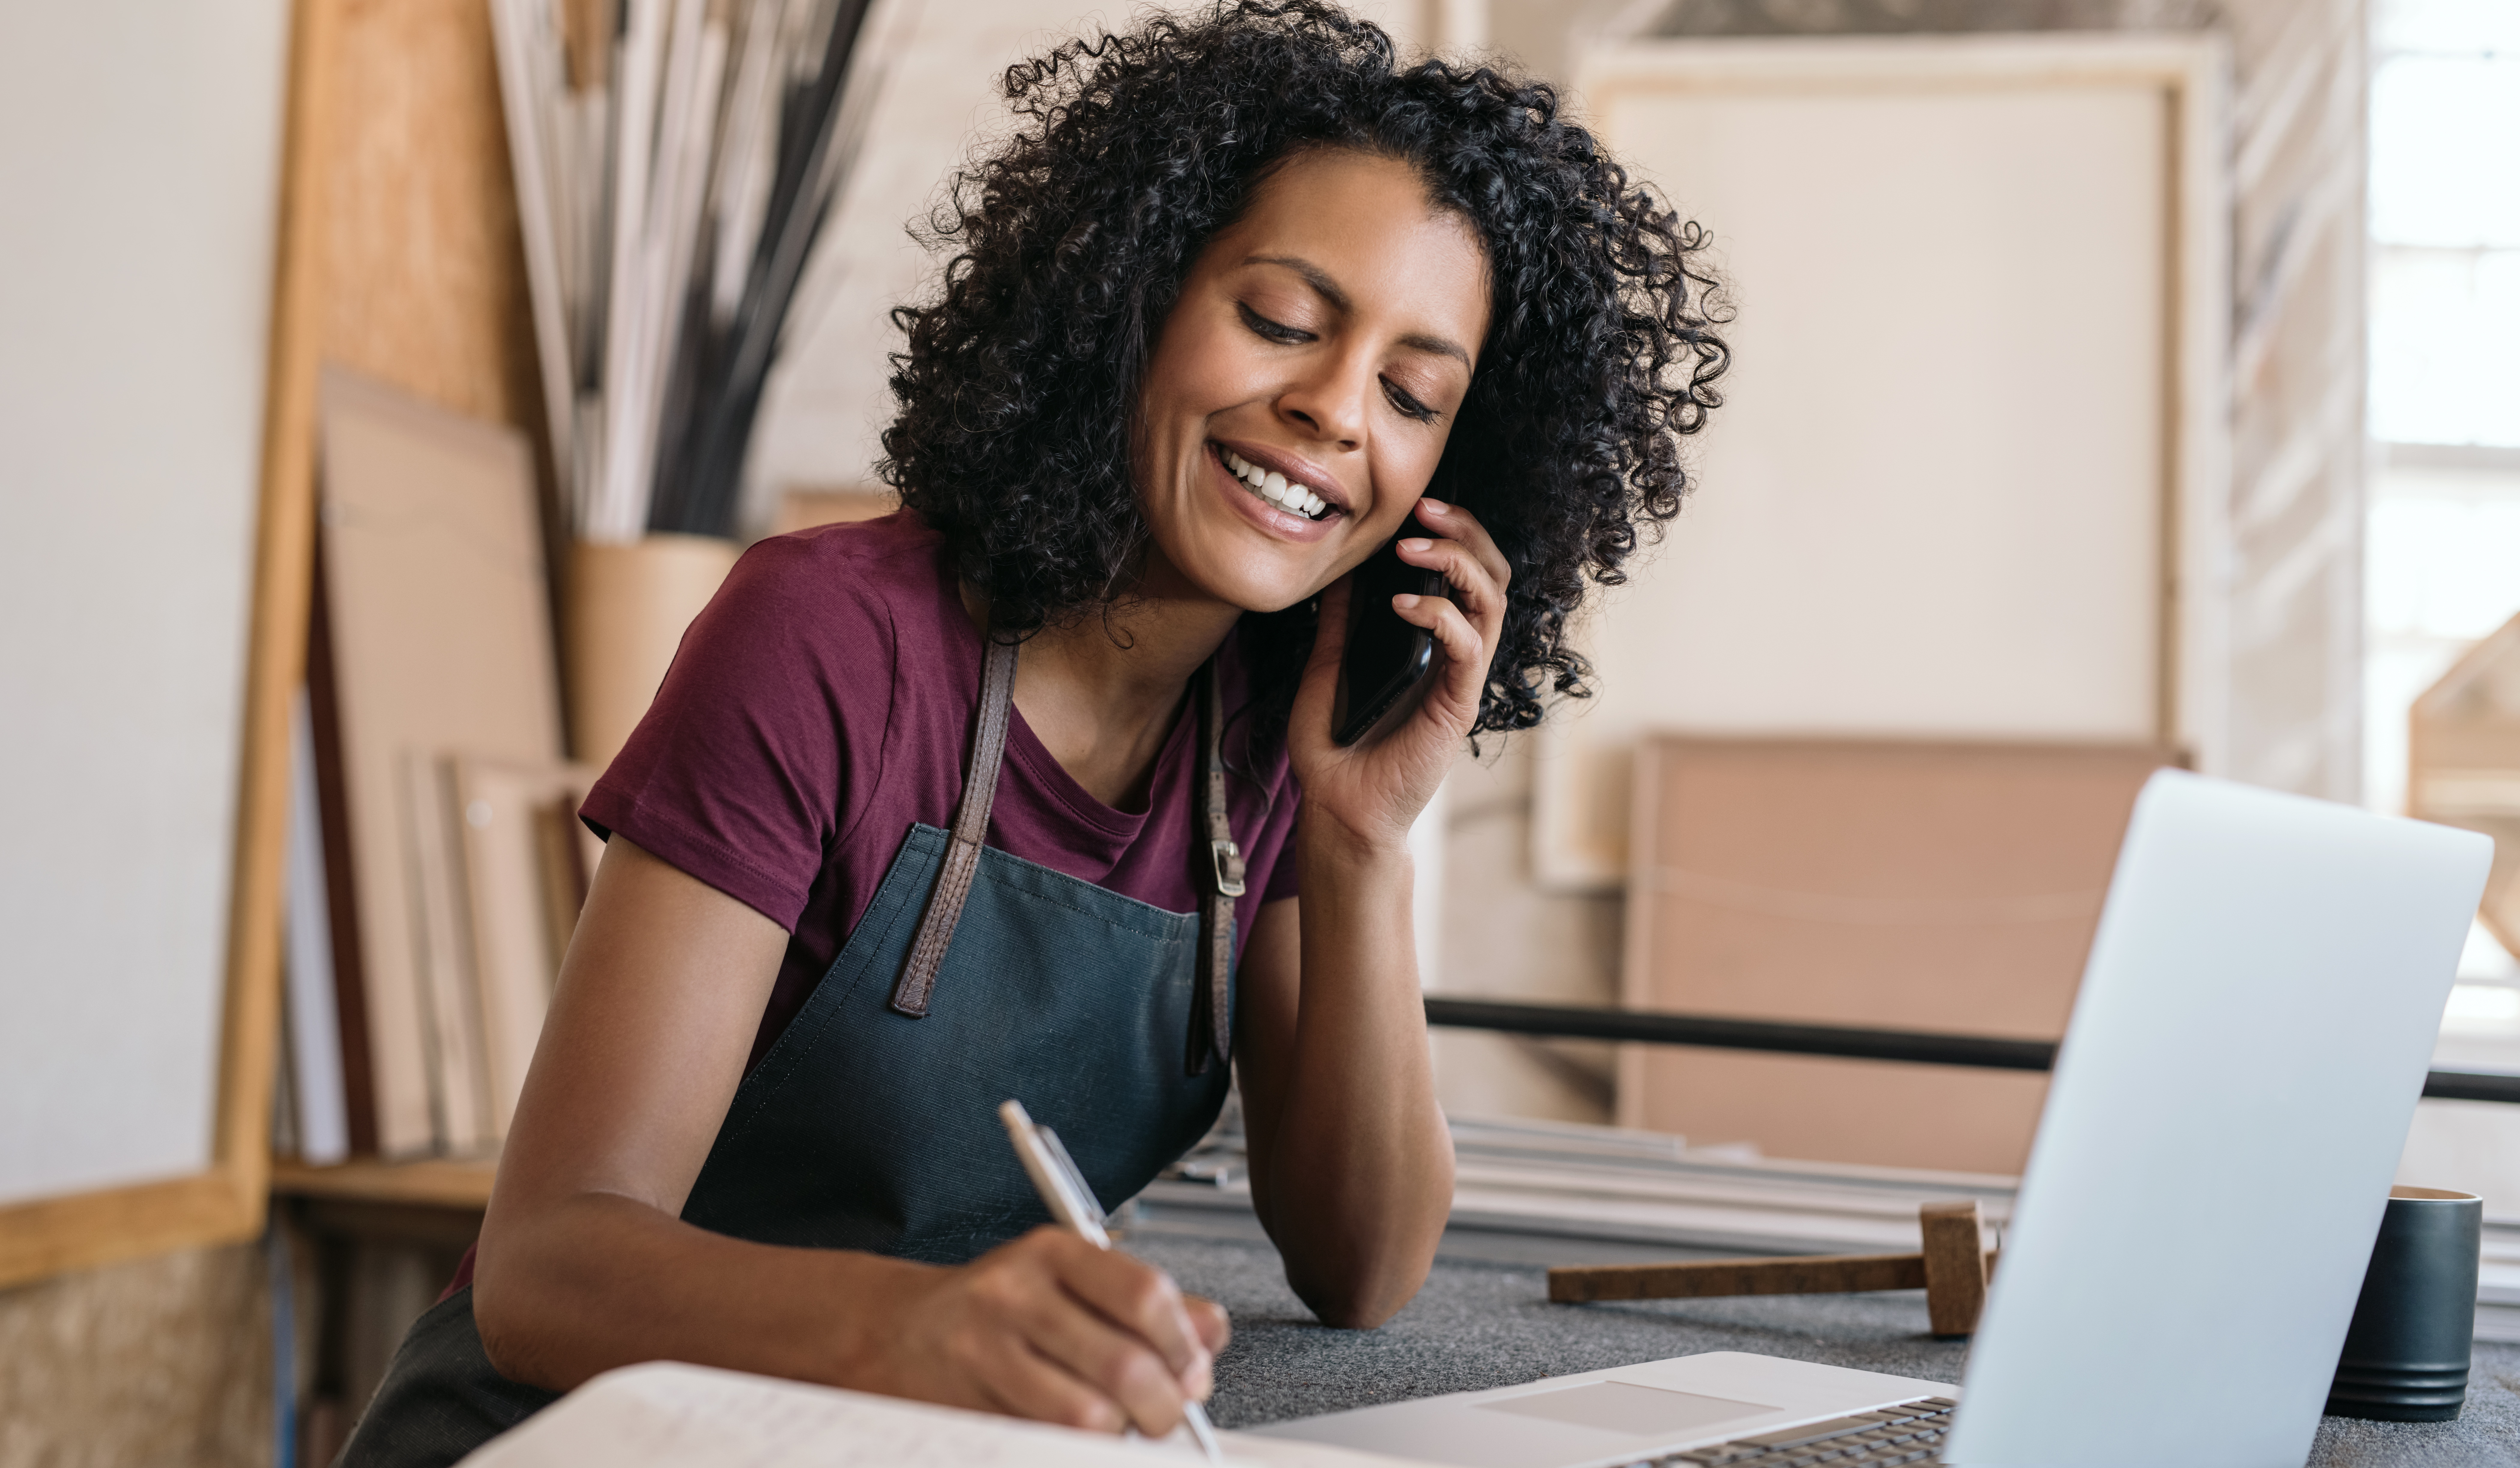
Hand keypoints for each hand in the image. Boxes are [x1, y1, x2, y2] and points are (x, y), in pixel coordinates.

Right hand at [853, 1227, 1229, 1436]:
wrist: (894, 1331)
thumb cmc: (997, 1307)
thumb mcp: (1071, 1282)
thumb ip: (1146, 1305)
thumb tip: (1213, 1332)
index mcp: (1052, 1252)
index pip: (1144, 1293)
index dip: (1183, 1344)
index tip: (1194, 1372)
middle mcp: (1014, 1293)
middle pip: (1124, 1365)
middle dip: (1163, 1407)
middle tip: (1165, 1416)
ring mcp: (983, 1350)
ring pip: (1086, 1415)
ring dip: (1118, 1435)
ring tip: (1115, 1426)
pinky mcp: (963, 1404)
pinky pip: (1041, 1440)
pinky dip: (1073, 1448)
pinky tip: (1073, 1435)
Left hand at [1288, 498, 1510, 849]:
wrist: (1337, 806)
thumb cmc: (1335, 745)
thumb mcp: (1326, 667)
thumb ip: (1339, 624)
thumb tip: (1339, 574)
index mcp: (1431, 643)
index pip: (1464, 575)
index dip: (1452, 534)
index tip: (1416, 508)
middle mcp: (1455, 656)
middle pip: (1492, 577)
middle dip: (1466, 533)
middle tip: (1427, 510)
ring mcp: (1461, 679)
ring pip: (1491, 603)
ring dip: (1457, 563)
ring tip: (1412, 548)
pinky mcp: (1458, 704)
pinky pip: (1467, 646)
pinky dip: (1440, 614)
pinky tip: (1402, 605)